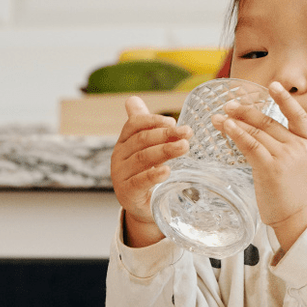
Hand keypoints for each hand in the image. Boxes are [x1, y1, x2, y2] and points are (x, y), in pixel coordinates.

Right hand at [110, 96, 190, 246]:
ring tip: (184, 147)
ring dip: (165, 151)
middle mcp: (119, 157)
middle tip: (187, 133)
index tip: (174, 122)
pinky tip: (167, 171)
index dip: (153, 121)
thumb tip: (132, 99)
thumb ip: (144, 126)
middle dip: (166, 135)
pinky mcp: (127, 194)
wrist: (143, 207)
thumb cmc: (146, 174)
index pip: (134, 125)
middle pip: (141, 140)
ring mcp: (121, 176)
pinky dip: (153, 175)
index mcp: (123, 143)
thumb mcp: (145, 149)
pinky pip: (140, 182)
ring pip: (143, 158)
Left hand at [212, 81, 306, 250]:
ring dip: (235, 122)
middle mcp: (298, 147)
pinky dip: (236, 134)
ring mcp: (285, 157)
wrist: (301, 220)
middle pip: (269, 122)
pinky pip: (251, 146)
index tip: (273, 85)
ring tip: (218, 117)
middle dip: (246, 112)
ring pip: (257, 133)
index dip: (285, 99)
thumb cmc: (303, 195)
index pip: (298, 116)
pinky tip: (226, 127)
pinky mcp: (270, 168)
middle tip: (229, 104)